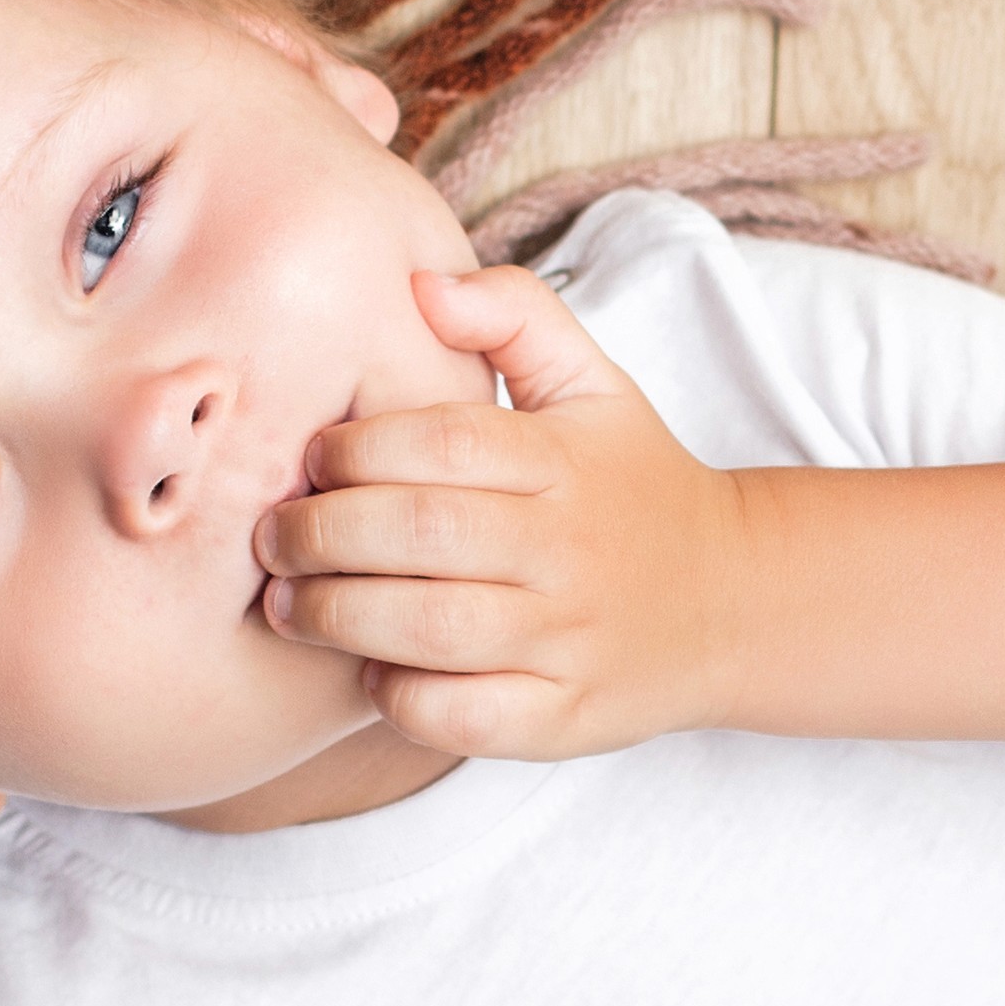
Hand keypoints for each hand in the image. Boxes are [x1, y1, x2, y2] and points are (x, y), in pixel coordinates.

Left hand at [256, 263, 763, 759]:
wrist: (732, 599)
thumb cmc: (630, 482)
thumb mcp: (594, 380)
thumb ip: (514, 313)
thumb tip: (419, 286)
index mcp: (567, 460)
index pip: (442, 442)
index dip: (356, 448)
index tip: (313, 458)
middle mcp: (571, 550)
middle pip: (421, 536)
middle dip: (319, 533)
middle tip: (272, 536)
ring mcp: (571, 640)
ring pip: (429, 632)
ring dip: (335, 616)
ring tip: (288, 603)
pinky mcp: (564, 718)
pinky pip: (460, 717)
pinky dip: (398, 696)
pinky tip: (369, 666)